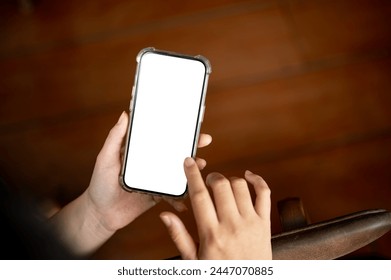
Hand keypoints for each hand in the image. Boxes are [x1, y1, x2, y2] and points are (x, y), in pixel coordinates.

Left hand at [86, 111, 211, 231]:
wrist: (100, 214)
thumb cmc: (99, 184)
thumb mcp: (106, 158)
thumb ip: (115, 138)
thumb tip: (124, 115)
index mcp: (141, 152)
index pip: (161, 138)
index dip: (176, 131)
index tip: (190, 124)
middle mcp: (150, 164)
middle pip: (174, 153)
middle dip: (191, 147)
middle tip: (204, 140)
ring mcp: (155, 180)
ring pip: (177, 173)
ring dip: (190, 170)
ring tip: (201, 166)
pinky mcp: (157, 195)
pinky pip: (172, 195)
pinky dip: (180, 198)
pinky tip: (186, 201)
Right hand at [160, 157, 271, 259]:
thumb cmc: (220, 275)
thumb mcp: (194, 261)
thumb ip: (180, 236)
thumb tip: (166, 216)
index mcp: (211, 234)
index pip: (199, 195)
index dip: (192, 175)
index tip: (188, 163)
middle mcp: (232, 225)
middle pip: (220, 185)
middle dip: (211, 177)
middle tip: (208, 181)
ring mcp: (250, 223)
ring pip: (240, 186)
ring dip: (229, 180)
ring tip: (224, 187)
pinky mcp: (265, 223)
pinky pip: (264, 194)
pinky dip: (257, 180)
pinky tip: (249, 177)